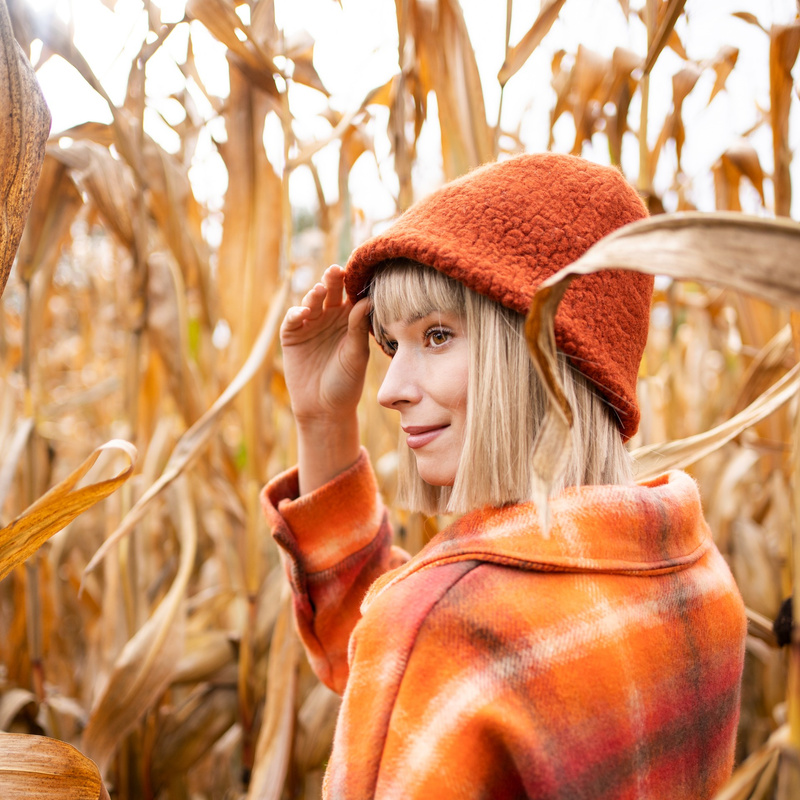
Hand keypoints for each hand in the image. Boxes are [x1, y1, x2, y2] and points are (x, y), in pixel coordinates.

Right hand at [281, 265, 370, 493]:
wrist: (324, 408)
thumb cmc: (347, 383)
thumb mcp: (356, 355)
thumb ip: (358, 328)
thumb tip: (367, 300)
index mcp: (351, 320)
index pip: (353, 295)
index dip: (355, 283)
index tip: (360, 270)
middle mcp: (331, 318)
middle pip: (332, 293)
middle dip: (334, 281)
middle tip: (337, 271)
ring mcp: (310, 324)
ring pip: (312, 302)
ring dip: (315, 294)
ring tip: (321, 290)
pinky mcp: (292, 334)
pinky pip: (293, 319)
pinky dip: (296, 313)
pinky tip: (303, 312)